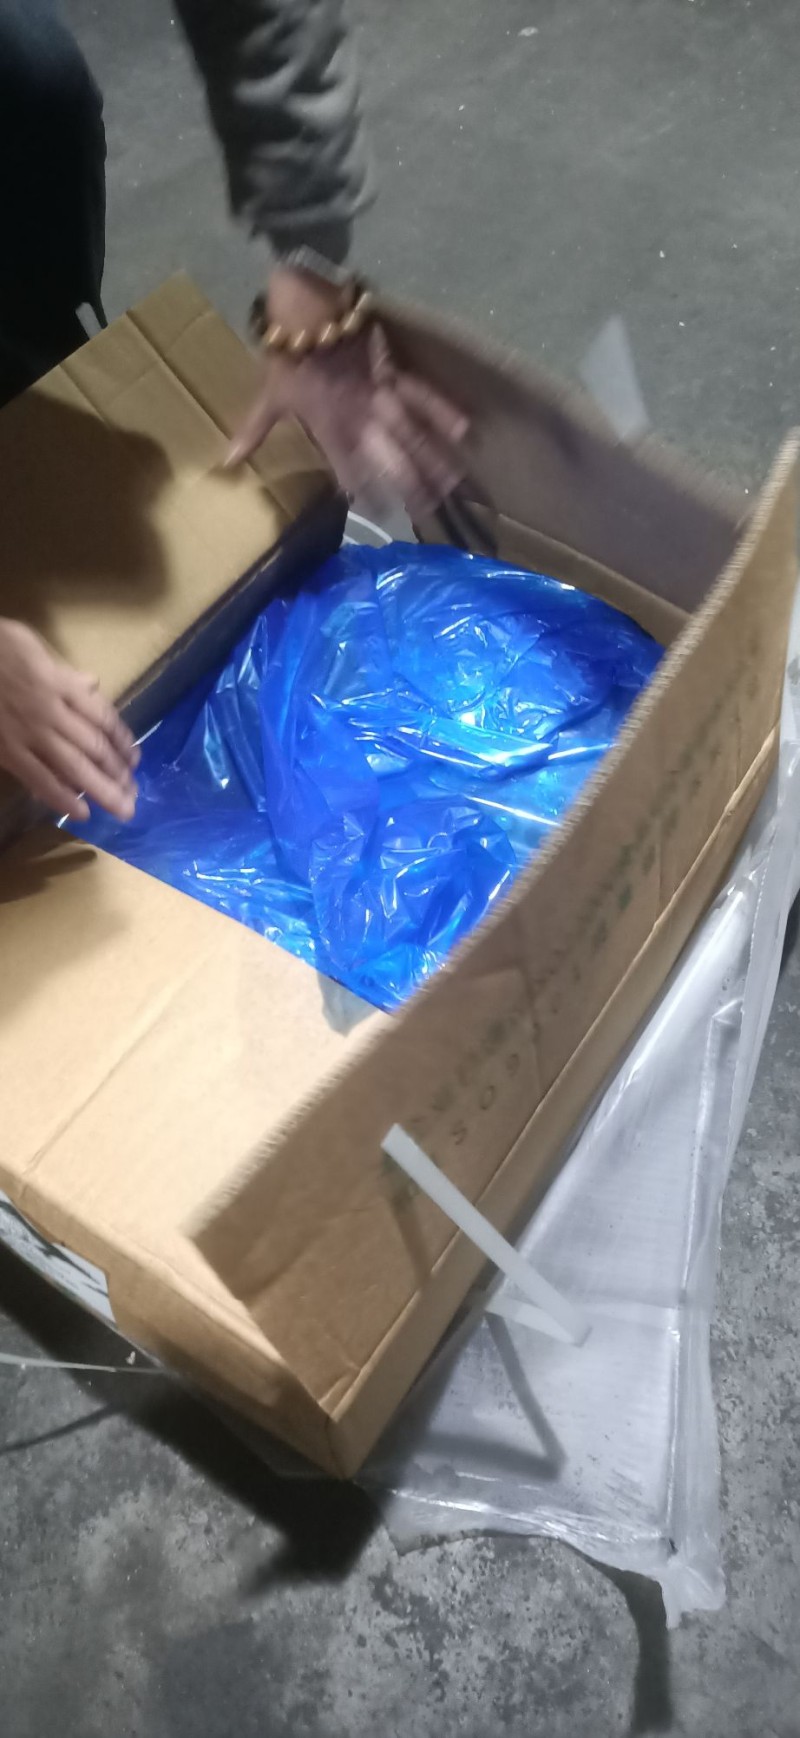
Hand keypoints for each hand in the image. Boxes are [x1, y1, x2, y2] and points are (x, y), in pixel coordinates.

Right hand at [0, 618, 138, 821]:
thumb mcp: (31, 647)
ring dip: (101, 789)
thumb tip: (92, 684)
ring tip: (122, 808)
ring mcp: (29, 734)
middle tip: (135, 794)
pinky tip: (80, 812)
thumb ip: (64, 672)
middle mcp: (51, 711)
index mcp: (60, 684)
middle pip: (94, 747)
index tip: (135, 759)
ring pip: (73, 766)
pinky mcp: (8, 751)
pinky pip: (38, 778)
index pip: (103, 717)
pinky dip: (60, 797)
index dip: (123, 741)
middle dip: (118, 772)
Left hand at [227, 268, 467, 517]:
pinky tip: (463, 429)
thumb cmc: (286, 352)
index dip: (365, 494)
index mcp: (327, 427)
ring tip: (451, 486)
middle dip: (409, 486)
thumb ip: (254, 432)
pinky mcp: (394, 371)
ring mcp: (379, 394)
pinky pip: (422, 393)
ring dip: (432, 459)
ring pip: (410, 433)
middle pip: (388, 458)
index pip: (348, 470)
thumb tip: (227, 464)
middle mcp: (358, 416)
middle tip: (428, 512)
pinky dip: (442, 409)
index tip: (381, 516)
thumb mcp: (268, 395)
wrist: (304, 304)